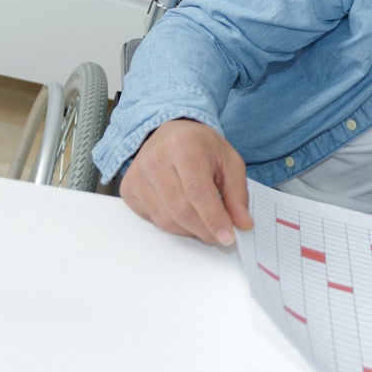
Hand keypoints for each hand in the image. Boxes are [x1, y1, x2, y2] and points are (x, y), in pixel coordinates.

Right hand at [120, 119, 253, 245]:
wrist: (171, 134)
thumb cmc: (202, 147)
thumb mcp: (229, 162)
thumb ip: (237, 194)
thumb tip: (243, 224)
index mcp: (185, 146)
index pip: (197, 191)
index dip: (213, 218)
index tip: (228, 237)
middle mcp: (156, 159)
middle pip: (180, 209)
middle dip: (204, 230)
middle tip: (220, 236)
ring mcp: (138, 174)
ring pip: (165, 219)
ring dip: (190, 230)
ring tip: (204, 222)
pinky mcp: (128, 188)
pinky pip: (152, 219)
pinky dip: (173, 225)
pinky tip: (184, 213)